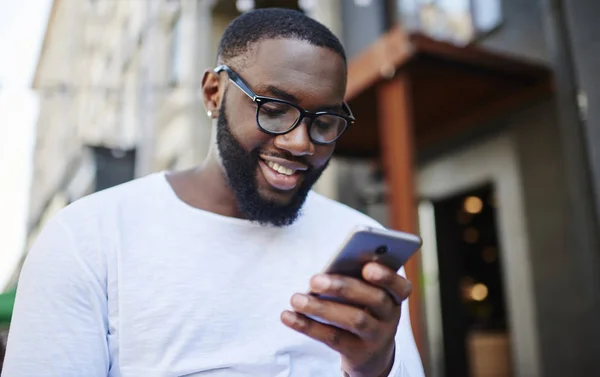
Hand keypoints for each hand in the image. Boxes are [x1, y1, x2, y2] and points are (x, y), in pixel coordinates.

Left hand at [281, 262, 411, 376]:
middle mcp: (390, 316)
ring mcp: (376, 337)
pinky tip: (289, 316)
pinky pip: (333, 338)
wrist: (371, 353)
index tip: (368, 267)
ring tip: (296, 299)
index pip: (400, 286)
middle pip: (373, 300)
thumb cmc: (363, 309)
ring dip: (322, 308)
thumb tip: (327, 270)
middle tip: (314, 280)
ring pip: (354, 320)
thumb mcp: (366, 295)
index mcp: (394, 296)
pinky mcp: (358, 353)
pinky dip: (308, 326)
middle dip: (343, 287)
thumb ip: (356, 280)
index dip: (386, 276)